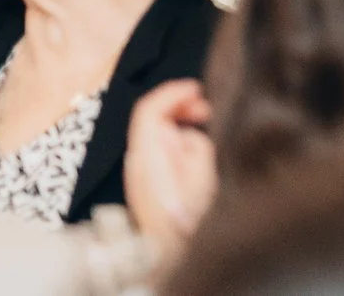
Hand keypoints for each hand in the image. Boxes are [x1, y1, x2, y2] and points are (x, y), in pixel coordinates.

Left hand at [123, 79, 217, 252]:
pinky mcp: (144, 182)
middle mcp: (137, 160)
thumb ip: (195, 145)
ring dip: (179, 124)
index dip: (173, 92)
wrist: (170, 255)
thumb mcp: (204, 176)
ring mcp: (138, 172)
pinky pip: (157, 148)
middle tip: (207, 110)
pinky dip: (175, 139)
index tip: (198, 88)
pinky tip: (194, 150)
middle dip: (178, 106)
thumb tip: (188, 134)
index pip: (149, 109)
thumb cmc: (190, 219)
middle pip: (150, 118)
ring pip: (155, 133)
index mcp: (148, 155)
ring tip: (205, 129)